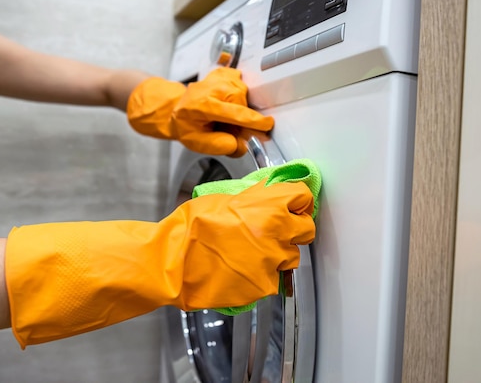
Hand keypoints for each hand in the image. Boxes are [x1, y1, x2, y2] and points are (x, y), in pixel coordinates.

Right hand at [5, 180, 313, 347]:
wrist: (173, 263)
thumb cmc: (191, 228)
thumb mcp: (222, 200)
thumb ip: (251, 198)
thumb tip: (265, 194)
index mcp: (269, 207)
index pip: (304, 197)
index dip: (297, 200)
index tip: (292, 204)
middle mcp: (278, 234)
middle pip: (307, 229)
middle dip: (295, 227)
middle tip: (277, 229)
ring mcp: (273, 262)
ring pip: (291, 256)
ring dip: (278, 253)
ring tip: (254, 253)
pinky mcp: (264, 286)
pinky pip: (273, 278)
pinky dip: (262, 275)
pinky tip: (243, 270)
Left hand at [127, 67, 273, 155]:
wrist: (175, 108)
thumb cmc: (187, 125)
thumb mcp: (198, 143)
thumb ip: (220, 145)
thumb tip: (241, 145)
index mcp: (203, 105)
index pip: (235, 113)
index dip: (254, 121)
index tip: (267, 125)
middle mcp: (211, 88)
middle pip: (242, 103)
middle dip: (242, 119)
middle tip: (230, 128)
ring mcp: (217, 78)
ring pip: (243, 93)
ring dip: (240, 107)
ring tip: (225, 115)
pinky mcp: (223, 73)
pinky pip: (240, 82)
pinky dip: (239, 93)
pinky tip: (228, 100)